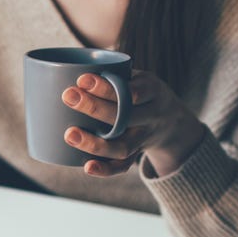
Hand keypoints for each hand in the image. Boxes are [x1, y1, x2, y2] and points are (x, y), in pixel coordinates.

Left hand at [61, 70, 206, 177]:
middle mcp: (151, 117)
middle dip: (95, 107)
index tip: (81, 79)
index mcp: (152, 91)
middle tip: (68, 96)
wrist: (174, 122)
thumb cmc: (142, 91)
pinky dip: (105, 169)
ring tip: (70, 134)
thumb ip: (112, 73)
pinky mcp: (136, 155)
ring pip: (122, 146)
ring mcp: (144, 138)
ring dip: (95, 143)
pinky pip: (122, 166)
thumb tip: (63, 67)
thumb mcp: (137, 76)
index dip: (106, 87)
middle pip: (124, 116)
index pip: (132, 91)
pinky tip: (87, 166)